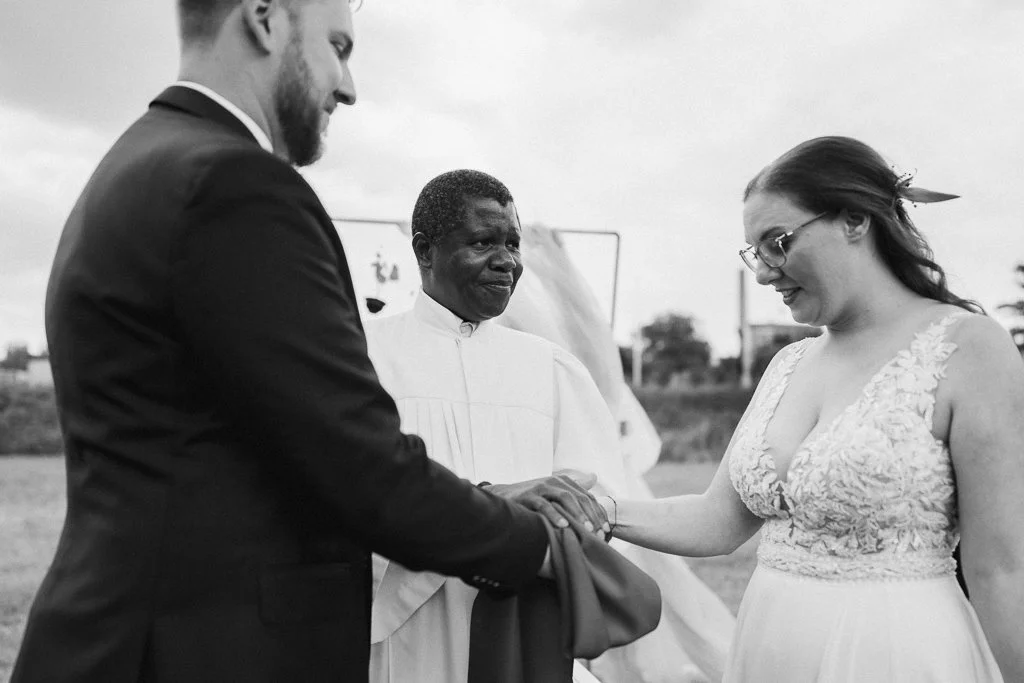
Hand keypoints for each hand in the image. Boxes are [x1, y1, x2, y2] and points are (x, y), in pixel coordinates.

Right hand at [484, 469, 609, 534]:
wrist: (504, 497)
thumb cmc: (533, 498)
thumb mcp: (554, 492)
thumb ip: (574, 487)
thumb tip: (594, 476)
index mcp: (565, 482)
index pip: (587, 498)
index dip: (598, 514)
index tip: (606, 531)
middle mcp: (555, 481)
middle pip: (580, 498)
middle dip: (592, 516)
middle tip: (599, 533)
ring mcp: (542, 487)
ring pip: (565, 498)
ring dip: (578, 514)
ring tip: (587, 530)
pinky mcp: (529, 496)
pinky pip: (544, 505)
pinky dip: (555, 515)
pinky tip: (564, 526)